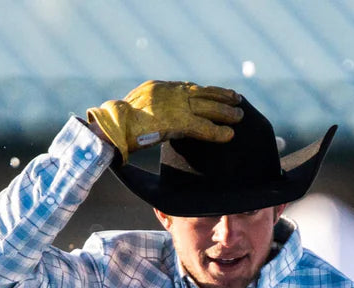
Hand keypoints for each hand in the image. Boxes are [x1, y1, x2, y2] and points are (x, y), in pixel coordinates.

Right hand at [86, 80, 241, 161]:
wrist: (113, 124)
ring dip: (225, 111)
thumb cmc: (116, 123)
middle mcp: (170, 92)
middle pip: (201, 92)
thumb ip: (146, 112)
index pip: (187, 87)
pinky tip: (230, 134)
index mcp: (159, 88)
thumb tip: (148, 122)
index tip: (214, 92)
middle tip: (236, 98)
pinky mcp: (179, 121)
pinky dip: (217, 131)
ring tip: (240, 115)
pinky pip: (203, 127)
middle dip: (220, 95)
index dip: (203, 90)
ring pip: (207, 106)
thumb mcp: (133, 111)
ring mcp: (176, 105)